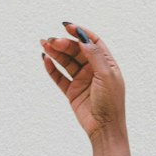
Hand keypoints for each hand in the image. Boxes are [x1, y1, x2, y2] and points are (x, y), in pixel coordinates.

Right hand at [40, 22, 126, 140]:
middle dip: (64, 44)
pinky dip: (52, 68)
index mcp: (106, 64)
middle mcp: (94, 70)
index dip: (80, 33)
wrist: (104, 128)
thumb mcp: (106, 75)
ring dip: (55, 53)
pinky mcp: (72, 91)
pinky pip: (60, 77)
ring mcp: (82, 80)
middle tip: (52, 41)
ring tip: (44, 44)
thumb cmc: (111, 103)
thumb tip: (82, 37)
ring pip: (66, 62)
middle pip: (76, 50)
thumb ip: (94, 55)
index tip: (67, 27)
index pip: (92, 42)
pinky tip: (46, 60)